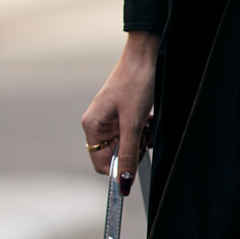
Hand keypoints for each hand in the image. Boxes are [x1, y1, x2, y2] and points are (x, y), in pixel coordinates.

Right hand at [82, 33, 158, 188]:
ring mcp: (109, 118)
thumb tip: (123, 184)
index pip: (102, 164)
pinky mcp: (121, 112)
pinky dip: (142, 129)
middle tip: (143, 132)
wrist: (146, 54)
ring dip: (140, 138)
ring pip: (126, 143)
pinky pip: (131, 131)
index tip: (137, 154)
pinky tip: (148, 117)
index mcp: (92, 126)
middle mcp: (97, 123)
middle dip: (133, 148)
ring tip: (146, 121)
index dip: (120, 165)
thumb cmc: (136, 83)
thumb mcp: (134, 123)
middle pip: (115, 154)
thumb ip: (128, 155)